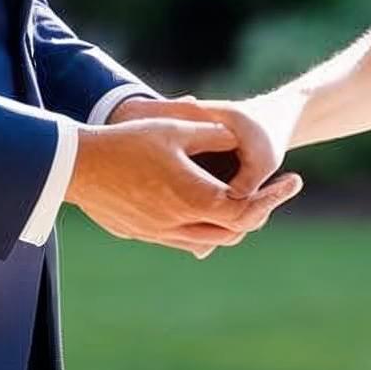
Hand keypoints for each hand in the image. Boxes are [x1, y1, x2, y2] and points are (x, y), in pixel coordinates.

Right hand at [66, 112, 301, 257]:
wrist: (76, 167)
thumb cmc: (126, 143)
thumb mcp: (176, 130)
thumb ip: (213, 135)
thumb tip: (239, 137)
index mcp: (194, 198)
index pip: (248, 209)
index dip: (275, 197)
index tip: (293, 180)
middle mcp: (179, 223)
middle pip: (233, 231)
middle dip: (255, 213)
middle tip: (268, 192)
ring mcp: (159, 233)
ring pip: (208, 239)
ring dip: (228, 224)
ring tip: (239, 199)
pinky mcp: (142, 234)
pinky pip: (182, 238)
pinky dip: (200, 226)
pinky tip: (200, 205)